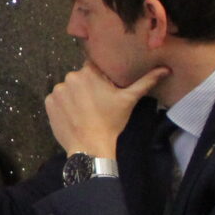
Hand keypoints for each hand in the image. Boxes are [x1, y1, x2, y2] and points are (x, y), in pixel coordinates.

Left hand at [45, 62, 167, 157]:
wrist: (90, 146)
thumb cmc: (111, 122)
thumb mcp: (129, 100)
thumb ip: (145, 82)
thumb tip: (165, 69)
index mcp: (88, 72)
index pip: (92, 68)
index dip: (98, 78)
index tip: (103, 90)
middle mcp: (69, 77)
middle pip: (79, 78)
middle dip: (86, 88)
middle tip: (96, 104)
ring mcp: (57, 91)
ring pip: (68, 89)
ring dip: (74, 96)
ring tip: (85, 112)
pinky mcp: (48, 103)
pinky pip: (56, 100)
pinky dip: (63, 106)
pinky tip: (73, 116)